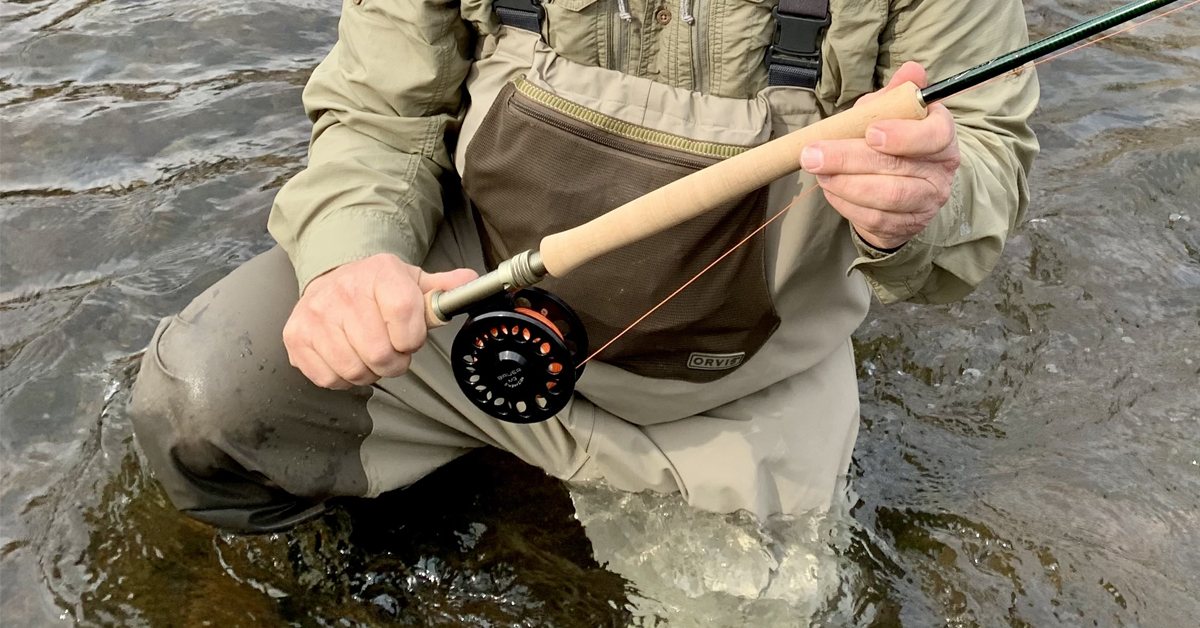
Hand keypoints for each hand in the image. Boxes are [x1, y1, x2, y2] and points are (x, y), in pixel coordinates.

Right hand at [283, 254, 476, 388]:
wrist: (331, 281)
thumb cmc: (378, 289)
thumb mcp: (413, 282)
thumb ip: (443, 289)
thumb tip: (472, 281)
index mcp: (380, 273)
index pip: (404, 314)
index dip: (412, 338)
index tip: (410, 338)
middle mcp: (344, 290)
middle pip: (380, 352)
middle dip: (394, 362)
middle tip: (391, 351)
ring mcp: (316, 314)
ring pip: (355, 370)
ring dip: (369, 372)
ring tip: (369, 354)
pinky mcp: (296, 337)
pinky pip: (329, 378)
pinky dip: (343, 378)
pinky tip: (347, 357)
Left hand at [800, 61, 960, 250]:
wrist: (902, 190)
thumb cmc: (893, 142)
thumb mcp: (893, 113)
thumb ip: (896, 94)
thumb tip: (911, 70)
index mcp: (942, 137)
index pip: (934, 136)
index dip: (903, 136)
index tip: (871, 132)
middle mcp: (940, 172)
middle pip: (897, 168)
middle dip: (849, 159)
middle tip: (812, 153)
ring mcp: (925, 202)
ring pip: (885, 196)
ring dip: (844, 183)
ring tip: (817, 170)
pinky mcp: (905, 226)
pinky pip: (873, 217)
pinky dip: (844, 203)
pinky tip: (829, 188)